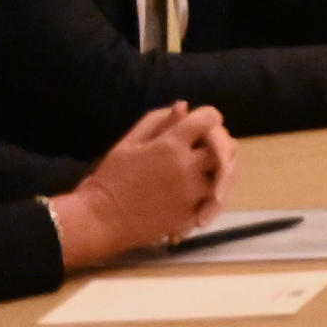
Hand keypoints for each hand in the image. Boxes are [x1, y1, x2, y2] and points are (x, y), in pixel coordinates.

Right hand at [50, 103, 227, 263]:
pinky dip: (214, 190)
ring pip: (225, 174)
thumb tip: (183, 106)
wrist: (100, 220)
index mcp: (170, 146)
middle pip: (226, 146)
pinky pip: (217, 198)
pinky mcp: (193, 215)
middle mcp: (188, 168)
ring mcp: (193, 193)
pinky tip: (197, 187)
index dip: (207, 117)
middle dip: (217, 142)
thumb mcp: (129, 144)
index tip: (199, 122)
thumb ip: (158, 122)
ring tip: (202, 167)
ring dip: (219, 167)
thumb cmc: (111, 179)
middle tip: (203, 145)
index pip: (210, 119)